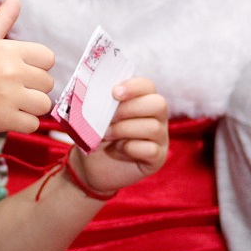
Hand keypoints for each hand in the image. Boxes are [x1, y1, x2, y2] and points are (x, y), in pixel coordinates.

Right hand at [0, 0, 53, 134]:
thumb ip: (4, 17)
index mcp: (8, 50)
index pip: (48, 58)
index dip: (37, 66)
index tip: (20, 71)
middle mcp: (10, 71)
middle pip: (48, 83)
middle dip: (34, 88)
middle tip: (12, 89)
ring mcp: (8, 96)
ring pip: (44, 104)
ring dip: (31, 107)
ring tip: (11, 103)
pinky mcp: (5, 119)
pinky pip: (34, 124)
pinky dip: (23, 123)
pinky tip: (7, 116)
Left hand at [70, 76, 167, 195]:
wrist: (90, 164)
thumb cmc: (93, 133)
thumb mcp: (92, 114)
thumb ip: (97, 99)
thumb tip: (96, 90)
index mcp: (142, 99)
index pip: (148, 86)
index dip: (133, 87)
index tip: (114, 93)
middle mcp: (156, 116)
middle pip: (158, 104)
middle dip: (130, 109)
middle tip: (108, 118)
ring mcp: (160, 138)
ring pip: (153, 127)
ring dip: (124, 129)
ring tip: (106, 134)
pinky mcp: (158, 158)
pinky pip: (151, 149)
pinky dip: (131, 148)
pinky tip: (118, 149)